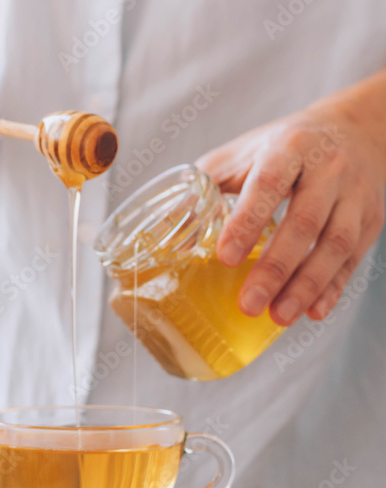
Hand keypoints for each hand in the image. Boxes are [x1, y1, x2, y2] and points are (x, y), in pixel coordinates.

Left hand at [197, 75, 385, 326]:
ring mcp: (355, 195)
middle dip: (275, 267)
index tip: (225, 259)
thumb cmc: (281, 147)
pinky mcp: (372, 219)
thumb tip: (163, 229)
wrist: (356, 129)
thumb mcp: (240, 154)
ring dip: (307, 285)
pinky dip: (334, 288)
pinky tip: (313, 312)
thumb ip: (203, 186)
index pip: (268, 185)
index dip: (247, 222)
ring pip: (336, 244)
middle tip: (248, 304)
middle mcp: (328, 168)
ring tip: (278, 317)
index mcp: (288, 148)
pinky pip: (355, 258)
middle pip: (305, 222)